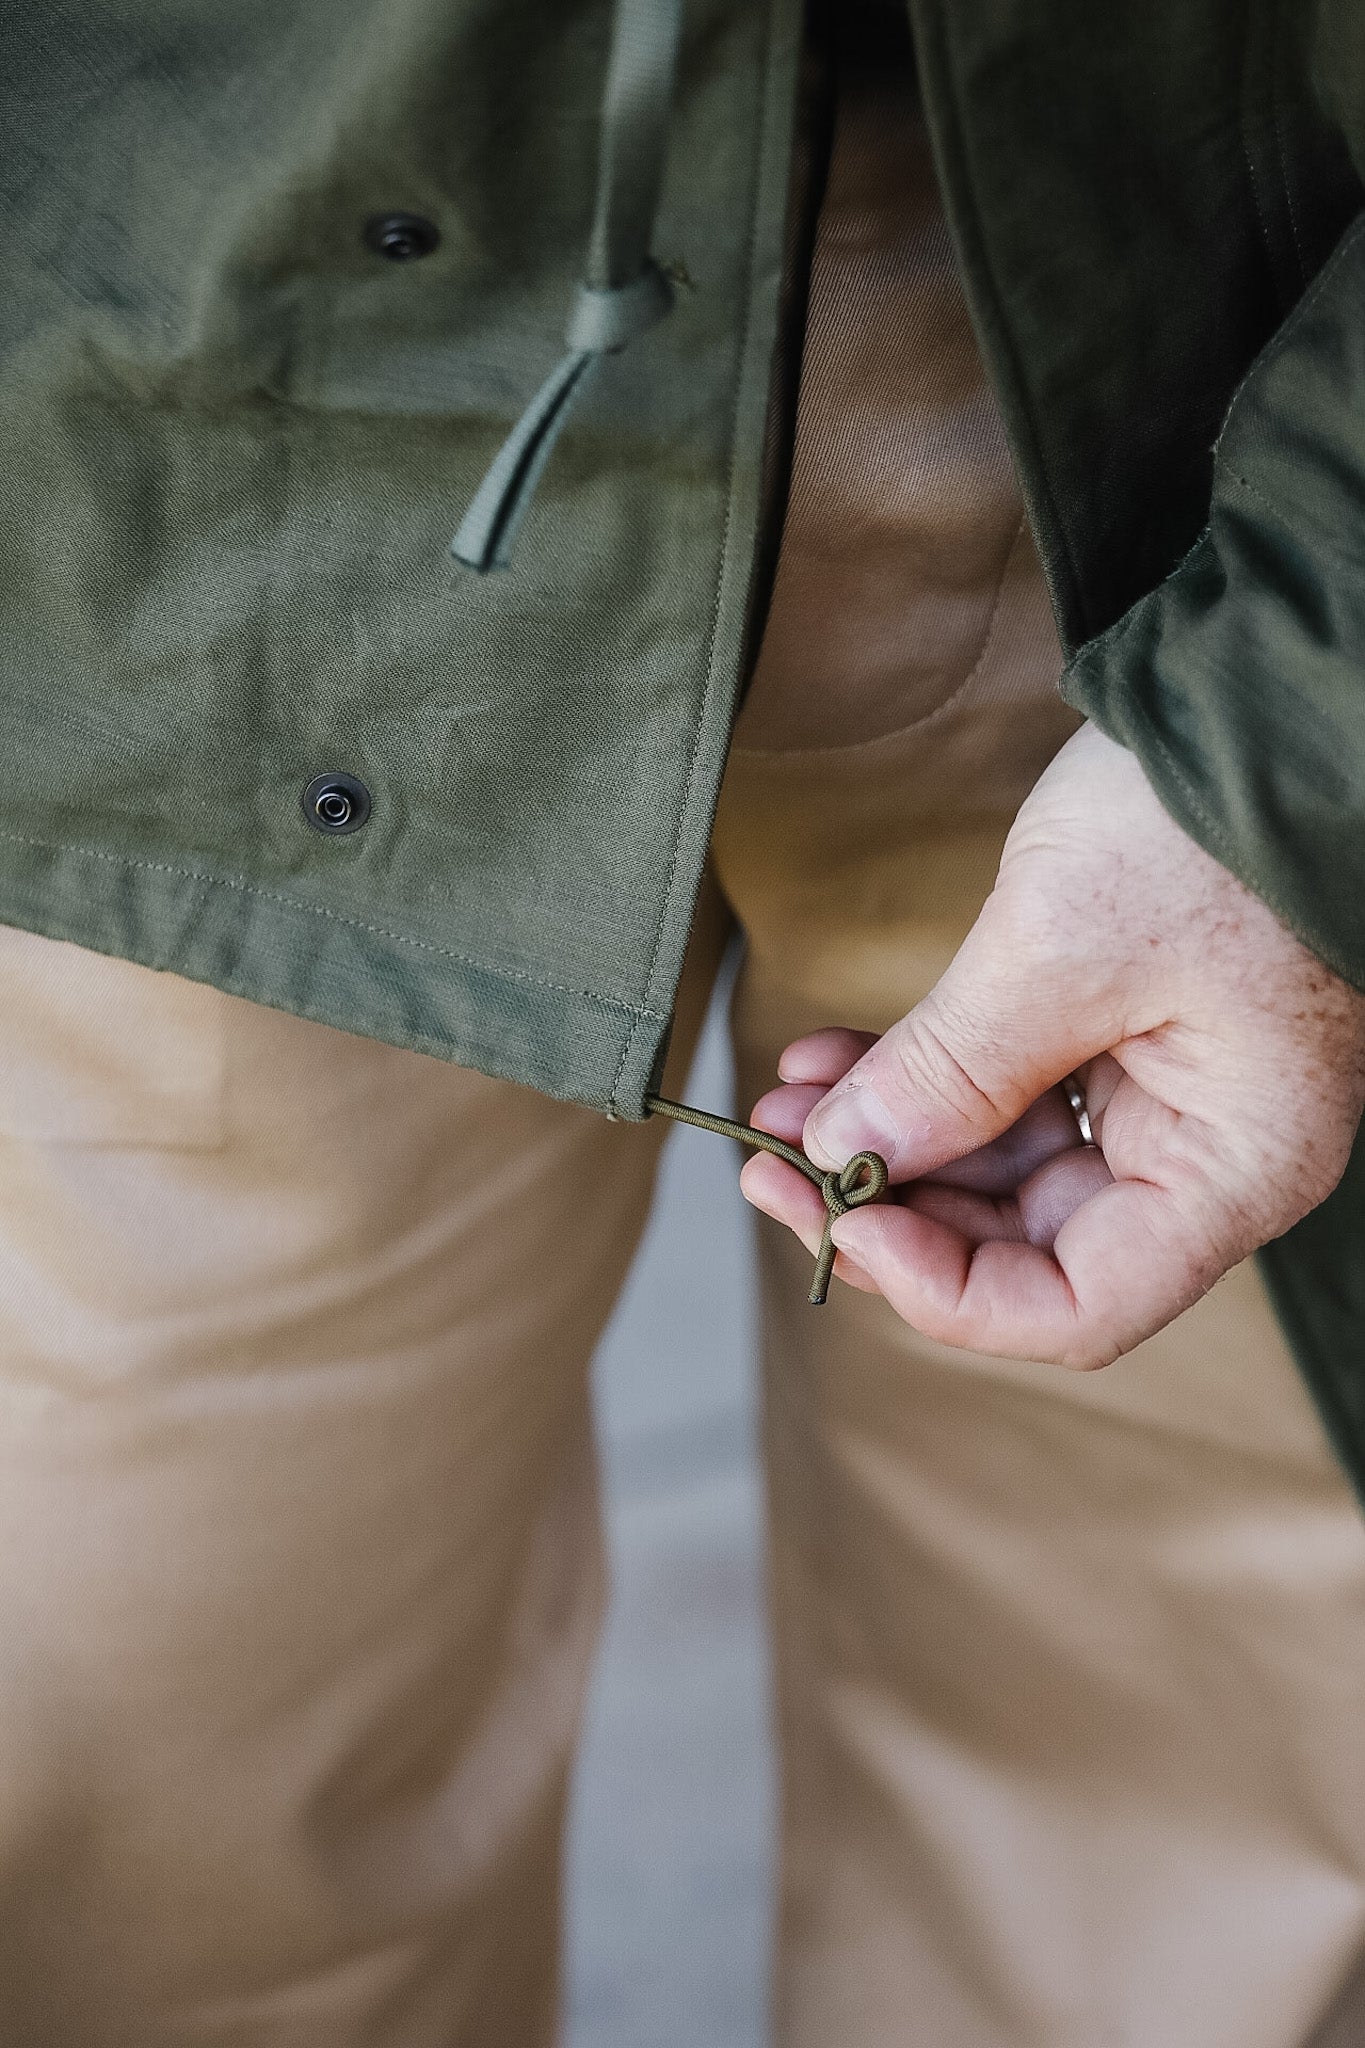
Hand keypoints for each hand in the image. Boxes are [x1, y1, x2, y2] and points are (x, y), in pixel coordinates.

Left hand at [740, 723, 1364, 1367]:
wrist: (1267, 692)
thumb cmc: (1207, 819)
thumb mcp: (1061, 950)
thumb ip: (950, 1072)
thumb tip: (845, 1154)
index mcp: (1233, 1168)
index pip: (1077, 1308)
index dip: (943, 1286)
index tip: (840, 1220)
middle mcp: (1209, 1154)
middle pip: (1031, 1243)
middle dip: (895, 1203)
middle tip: (774, 1160)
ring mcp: (1170, 1094)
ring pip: (1009, 1170)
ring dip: (896, 1139)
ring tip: (788, 1097)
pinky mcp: (1130, 1038)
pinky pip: (1017, 1096)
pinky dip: (930, 1083)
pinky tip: (840, 1059)